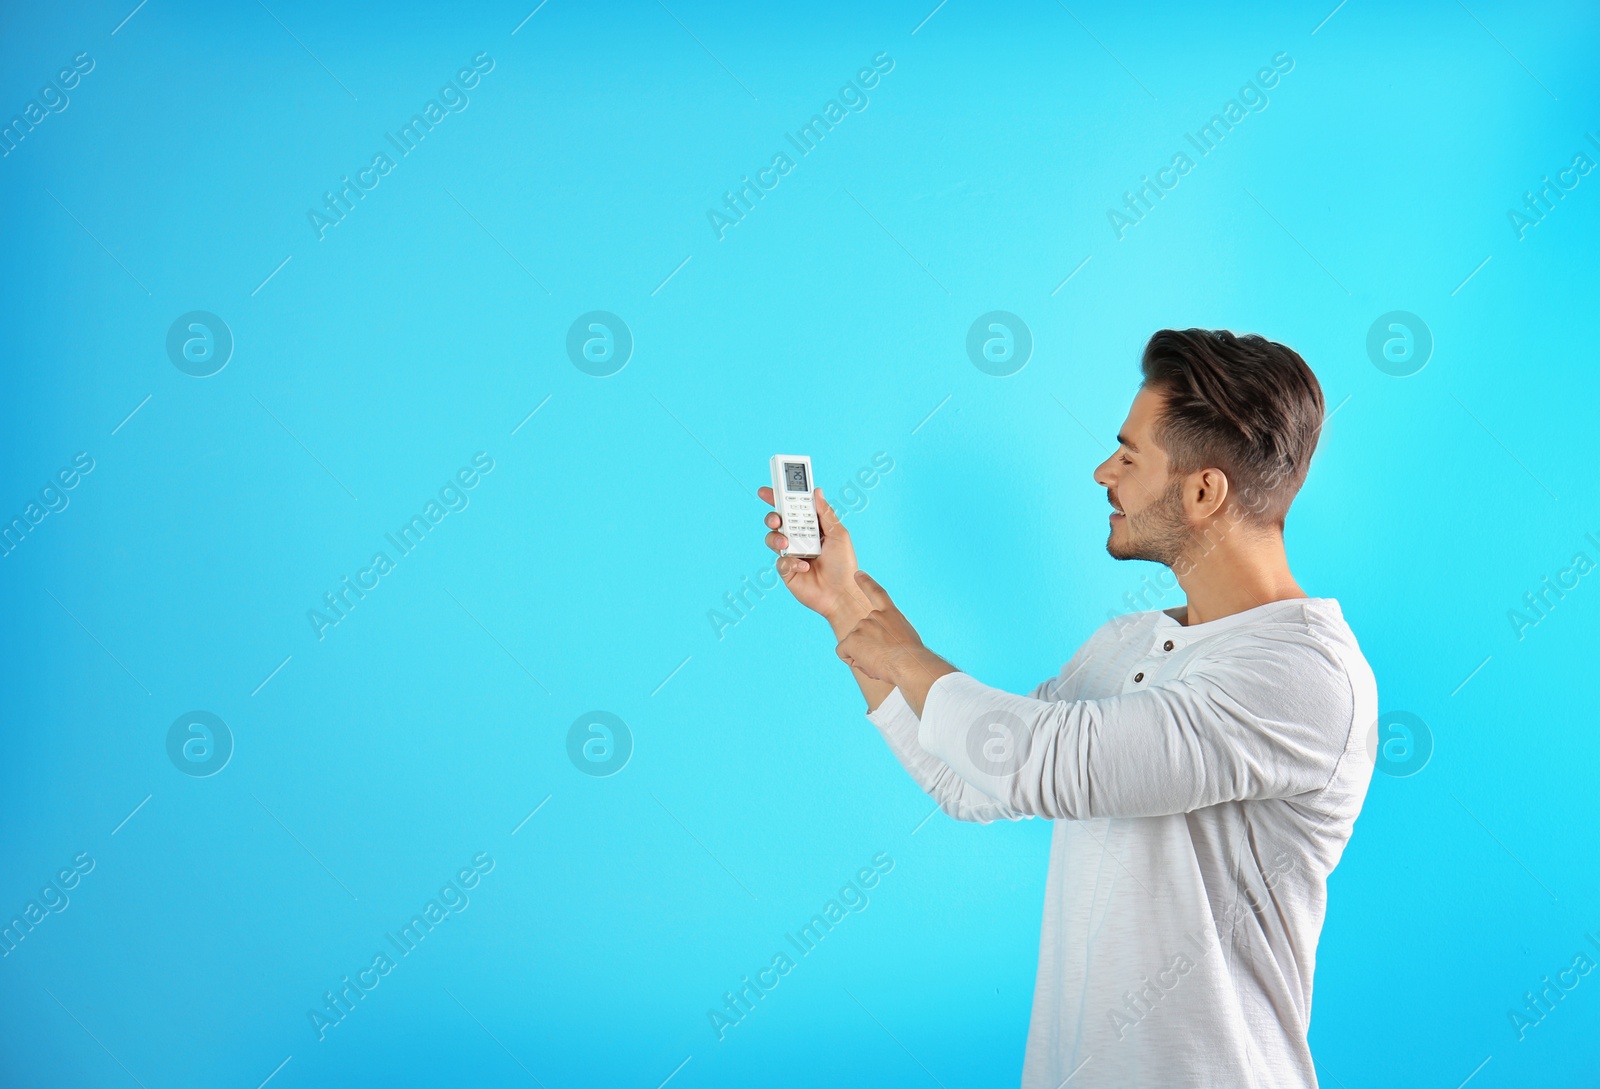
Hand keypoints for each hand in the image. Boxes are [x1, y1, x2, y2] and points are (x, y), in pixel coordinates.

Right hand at [759, 486, 867, 628]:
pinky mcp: (786, 571)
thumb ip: (825, 513)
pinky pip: (780, 561)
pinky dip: (791, 562)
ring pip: (773, 538)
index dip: (779, 498)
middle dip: (773, 516)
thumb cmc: (844, 566)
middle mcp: (799, 539)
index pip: (793, 508)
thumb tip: (817, 491)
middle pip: (778, 521)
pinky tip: (804, 567)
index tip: (767, 490)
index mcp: (812, 527)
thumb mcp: (839, 534)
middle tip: (777, 519)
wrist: (842, 594)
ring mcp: (791, 554)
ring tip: (787, 543)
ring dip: (777, 537)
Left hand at [835, 571, 937, 684]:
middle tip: (886, 657)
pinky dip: (853, 660)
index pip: (877, 593)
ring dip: (864, 655)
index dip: (866, 582)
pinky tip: (869, 663)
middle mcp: (874, 616)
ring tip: (881, 661)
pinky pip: (844, 654)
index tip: (858, 573)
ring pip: (854, 645)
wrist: (909, 664)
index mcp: (891, 614)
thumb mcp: (906, 637)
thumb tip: (882, 644)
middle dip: (867, 646)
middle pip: (860, 633)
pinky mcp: (852, 639)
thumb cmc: (912, 659)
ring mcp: (862, 626)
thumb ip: (891, 632)